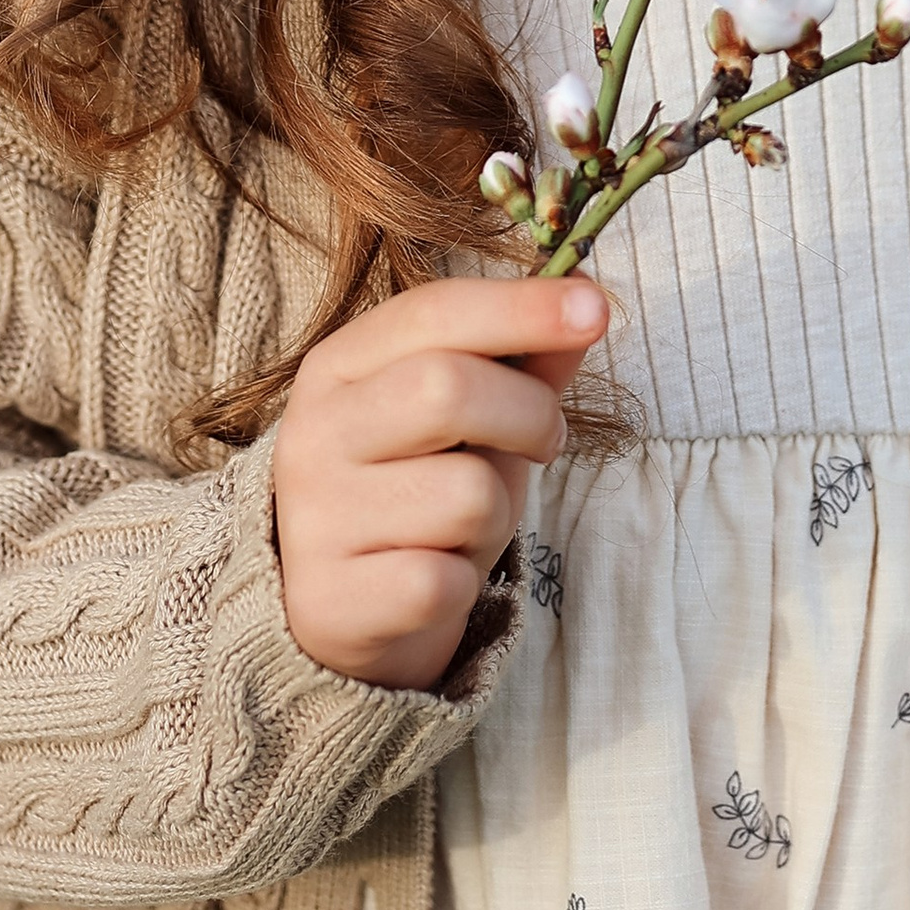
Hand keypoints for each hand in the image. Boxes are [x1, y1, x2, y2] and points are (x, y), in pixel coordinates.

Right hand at [271, 273, 608, 690]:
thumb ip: (523, 360)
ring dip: (498, 514)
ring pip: (467, 495)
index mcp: (339, 366)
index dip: (520, 307)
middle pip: (446, 389)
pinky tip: (436, 578)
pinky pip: (446, 580)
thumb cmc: (419, 487)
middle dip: (529, 414)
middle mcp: (313, 433)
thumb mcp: (470, 416)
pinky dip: (466, 581)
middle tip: (546, 441)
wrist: (345, 610)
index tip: (596, 308)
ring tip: (466, 526)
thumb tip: (585, 299)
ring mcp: (316, 519)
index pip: (432, 311)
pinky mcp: (332, 601)